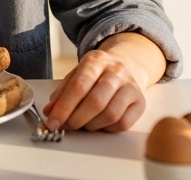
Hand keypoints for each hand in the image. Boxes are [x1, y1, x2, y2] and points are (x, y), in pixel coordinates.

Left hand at [42, 32, 164, 132]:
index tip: (53, 122)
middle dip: (76, 119)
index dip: (64, 108)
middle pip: (95, 102)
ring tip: (83, 124)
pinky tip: (100, 123)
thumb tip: (50, 112)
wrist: (124, 66)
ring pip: (110, 114)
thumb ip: (62, 92)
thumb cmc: (96, 74)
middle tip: (66, 126)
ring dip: (91, 125)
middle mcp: (116, 71)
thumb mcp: (76, 75)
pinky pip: (123, 123)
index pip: (78, 86)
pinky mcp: (140, 102)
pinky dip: (107, 129)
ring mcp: (131, 86)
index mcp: (95, 61)